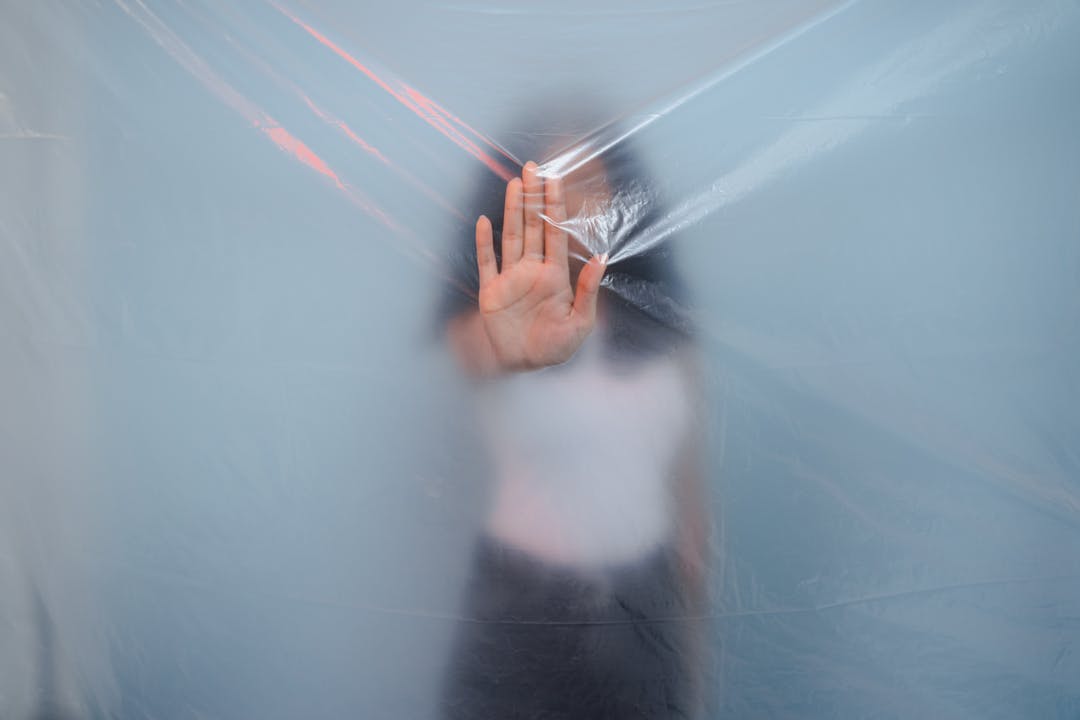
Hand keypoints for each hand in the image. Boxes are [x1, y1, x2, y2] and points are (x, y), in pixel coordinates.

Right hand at [474, 162, 607, 370]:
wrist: (523, 365)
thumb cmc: (555, 347)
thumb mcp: (580, 323)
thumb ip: (588, 291)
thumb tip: (601, 258)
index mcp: (555, 275)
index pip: (556, 233)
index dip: (555, 206)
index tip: (555, 179)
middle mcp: (532, 270)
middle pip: (533, 226)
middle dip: (533, 197)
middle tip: (531, 167)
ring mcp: (510, 278)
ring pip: (511, 236)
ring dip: (512, 211)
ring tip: (514, 184)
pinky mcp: (490, 290)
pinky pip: (486, 262)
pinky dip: (484, 242)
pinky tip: (484, 221)